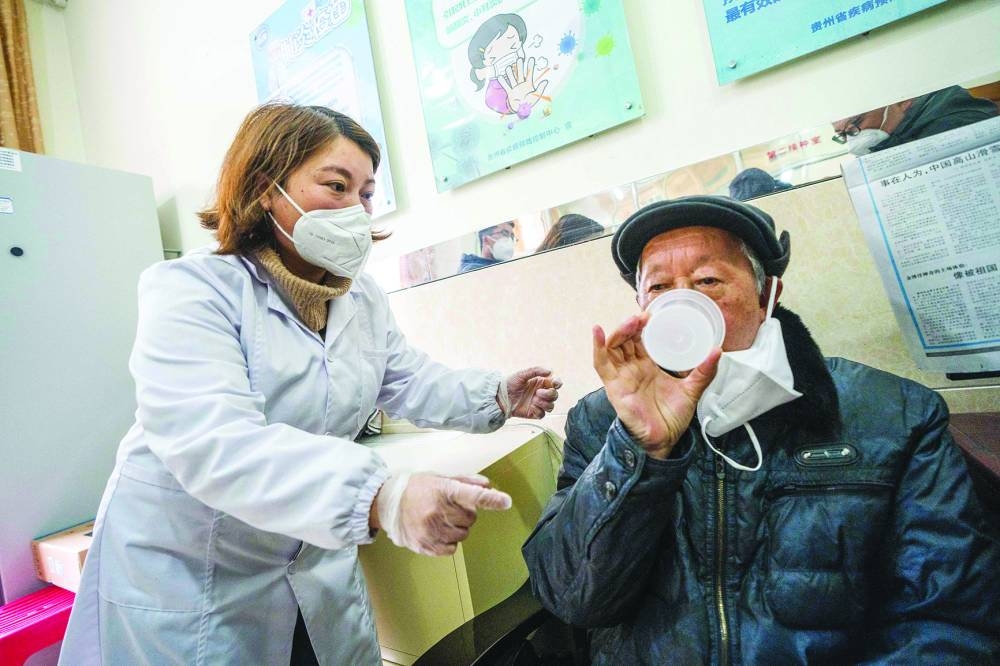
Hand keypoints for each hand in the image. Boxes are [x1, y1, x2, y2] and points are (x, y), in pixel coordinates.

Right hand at [374, 473, 511, 555]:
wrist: (385, 503)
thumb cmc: (415, 488)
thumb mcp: (439, 478)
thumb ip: (464, 482)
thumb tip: (487, 486)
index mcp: (442, 491)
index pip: (473, 496)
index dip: (492, 499)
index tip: (506, 501)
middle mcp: (438, 511)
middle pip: (471, 518)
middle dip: (466, 514)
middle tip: (450, 508)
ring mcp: (431, 530)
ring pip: (463, 534)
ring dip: (458, 528)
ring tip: (441, 519)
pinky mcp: (425, 545)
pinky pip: (452, 549)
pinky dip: (450, 541)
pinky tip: (438, 531)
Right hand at [499, 57, 548, 116]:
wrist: (522, 110)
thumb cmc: (529, 103)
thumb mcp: (536, 95)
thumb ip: (541, 88)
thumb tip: (546, 81)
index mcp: (528, 84)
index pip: (530, 73)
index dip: (531, 66)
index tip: (531, 59)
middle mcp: (521, 84)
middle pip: (520, 73)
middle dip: (520, 67)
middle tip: (519, 59)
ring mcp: (515, 87)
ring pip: (512, 78)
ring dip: (510, 73)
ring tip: (508, 67)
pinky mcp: (510, 92)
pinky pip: (506, 86)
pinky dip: (503, 82)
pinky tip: (500, 77)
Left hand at [505, 367, 561, 418]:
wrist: (500, 397)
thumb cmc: (510, 384)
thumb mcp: (522, 374)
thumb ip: (536, 371)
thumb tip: (550, 371)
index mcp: (541, 383)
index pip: (555, 383)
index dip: (558, 383)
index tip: (554, 383)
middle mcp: (541, 393)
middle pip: (555, 395)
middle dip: (549, 394)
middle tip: (538, 392)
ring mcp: (538, 404)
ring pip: (551, 406)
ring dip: (544, 403)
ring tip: (534, 400)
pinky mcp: (534, 413)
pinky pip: (542, 414)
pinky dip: (538, 410)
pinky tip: (531, 406)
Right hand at [593, 311, 719, 458]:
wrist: (664, 441)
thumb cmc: (672, 418)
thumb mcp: (692, 390)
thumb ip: (704, 372)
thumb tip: (717, 351)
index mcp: (648, 366)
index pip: (640, 339)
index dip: (643, 325)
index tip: (654, 313)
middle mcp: (632, 368)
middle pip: (625, 339)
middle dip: (632, 325)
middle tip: (645, 316)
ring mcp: (621, 376)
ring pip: (613, 347)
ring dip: (620, 331)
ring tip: (632, 321)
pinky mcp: (614, 386)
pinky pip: (601, 364)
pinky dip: (597, 346)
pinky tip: (598, 331)